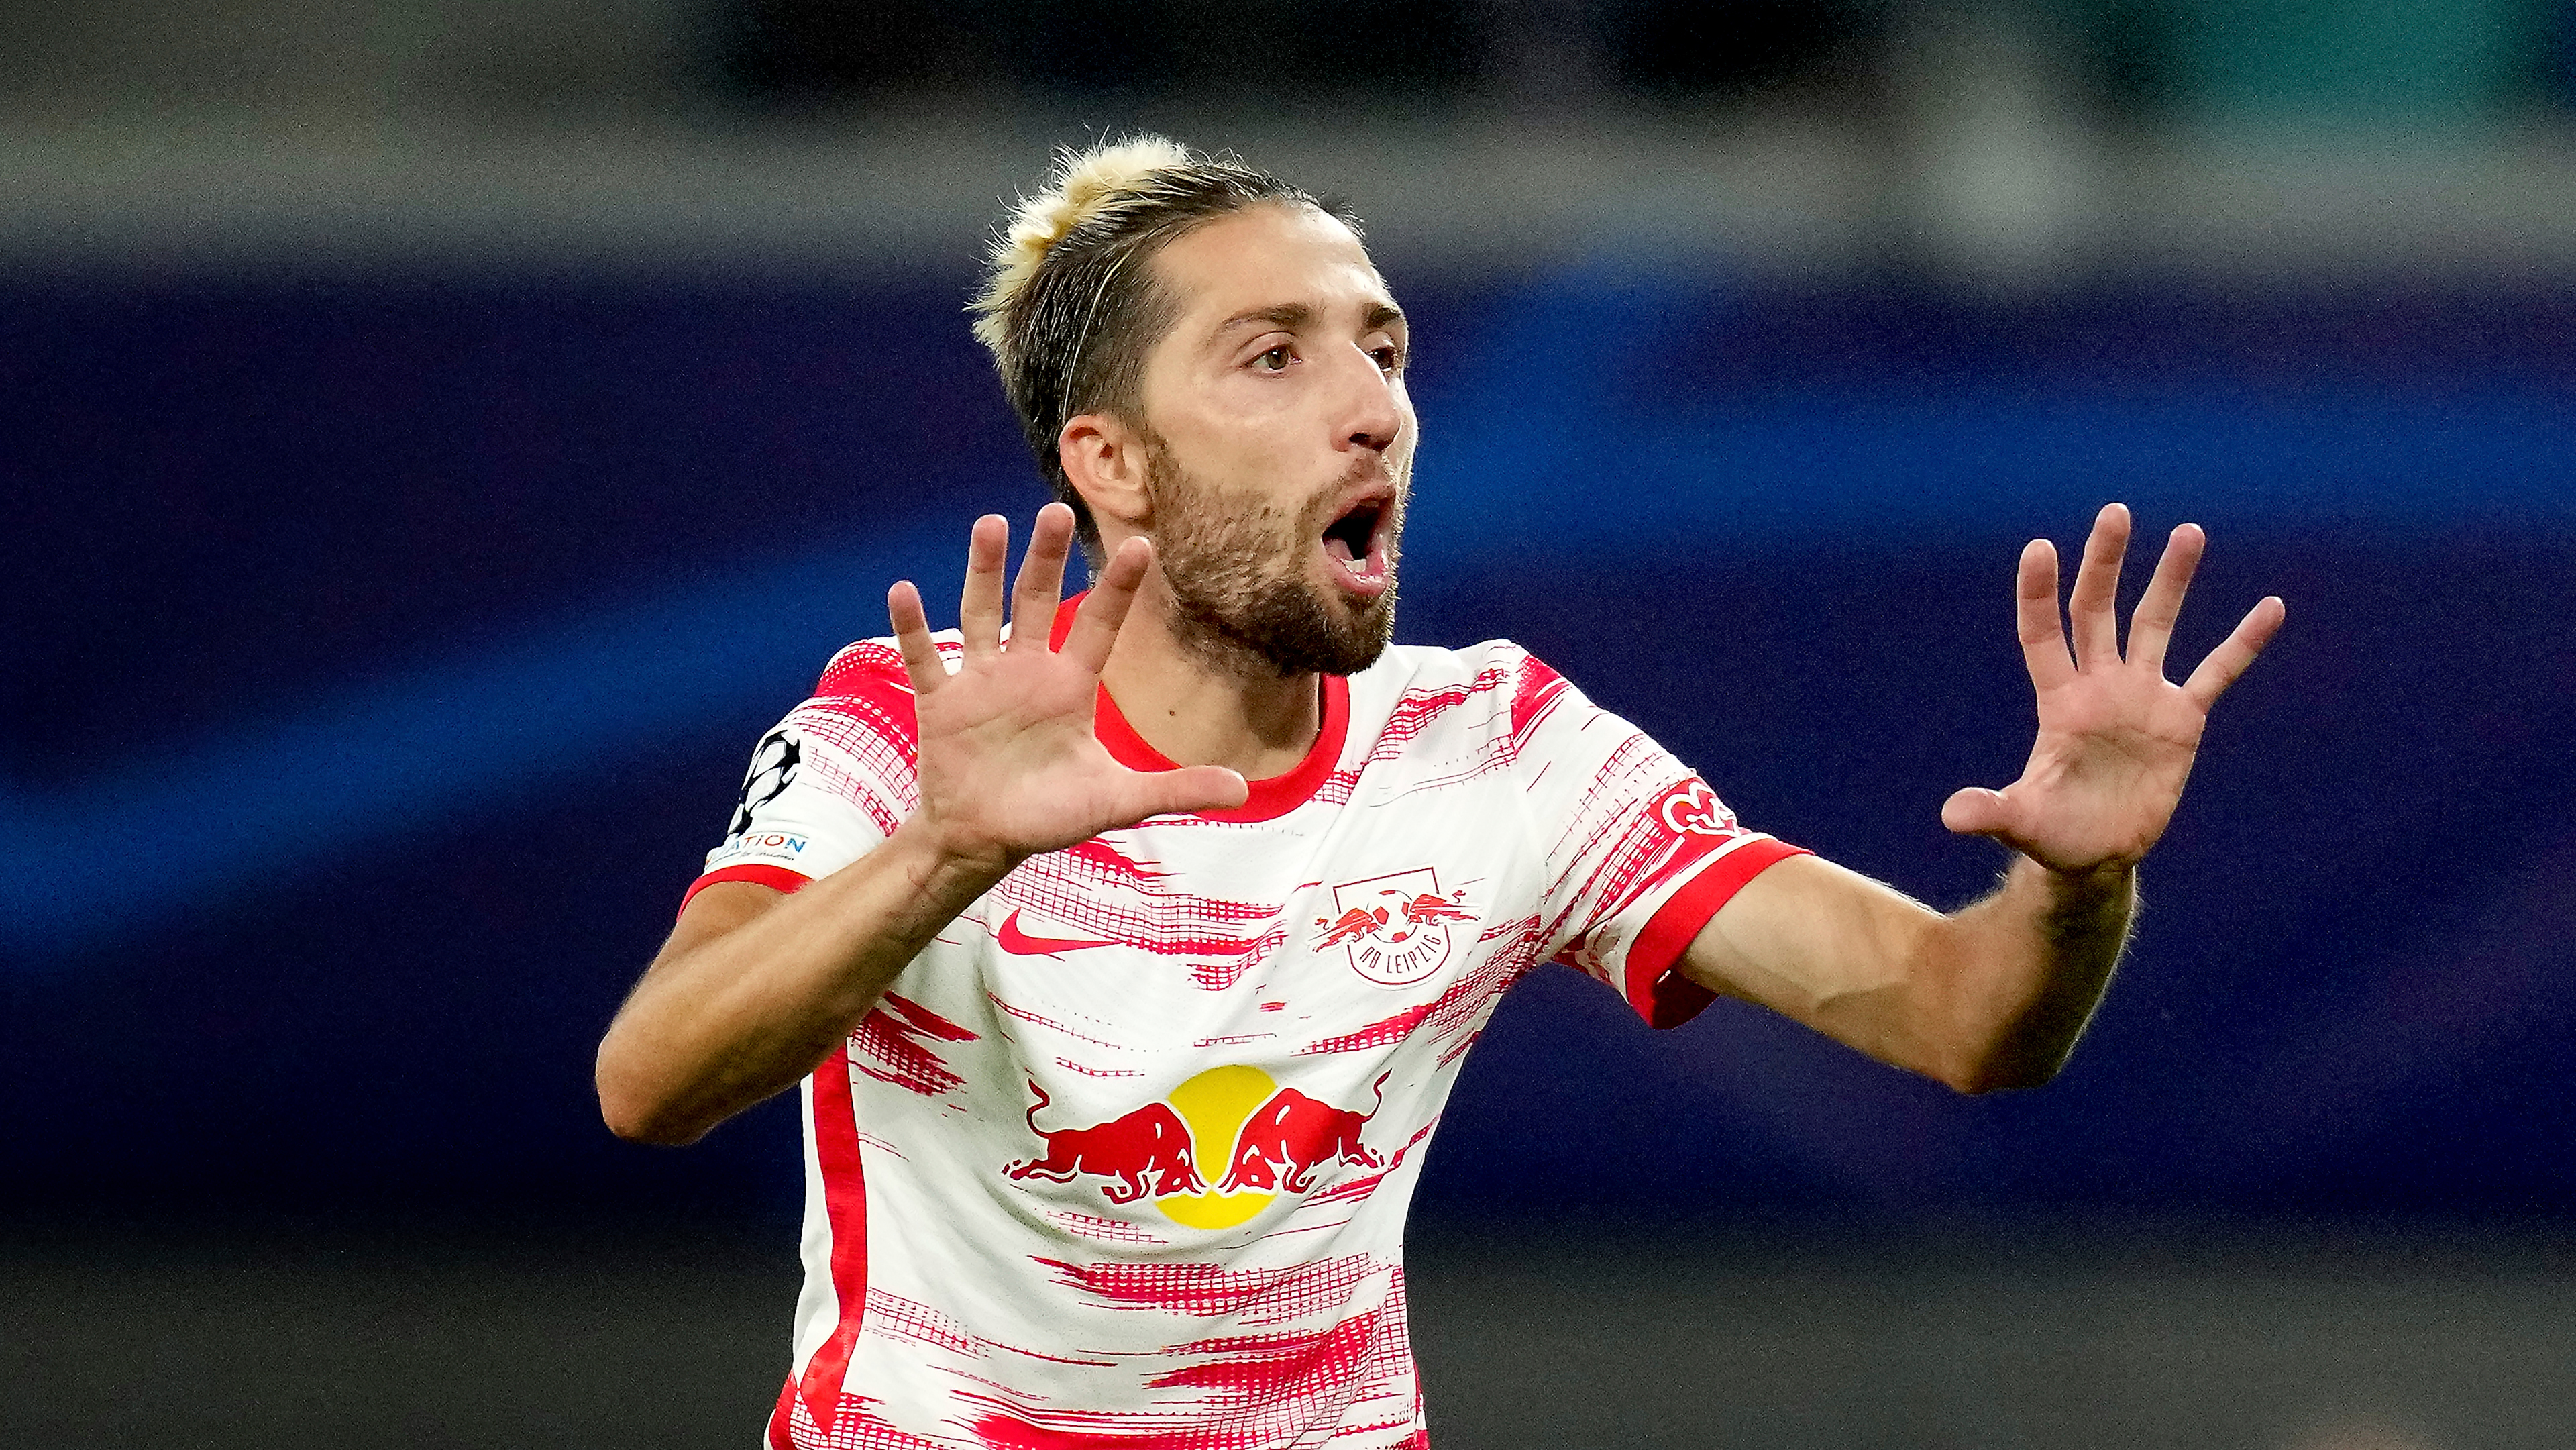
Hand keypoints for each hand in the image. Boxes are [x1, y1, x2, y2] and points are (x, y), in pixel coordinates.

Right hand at [887, 504, 1248, 873]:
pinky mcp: (941, 701)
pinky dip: (912, 627)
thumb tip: (1244, 792)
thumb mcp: (1116, 802)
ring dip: (984, 572)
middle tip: (1057, 511)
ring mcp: (981, 681)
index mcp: (1070, 686)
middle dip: (1046, 557)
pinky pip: (924, 657)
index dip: (1118, 588)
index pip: (1099, 624)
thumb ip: (1175, 790)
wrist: (983, 840)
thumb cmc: (1049, 815)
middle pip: (1036, 600)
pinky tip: (903, 591)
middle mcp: (1027, 671)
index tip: (1141, 544)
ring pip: (981, 613)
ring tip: (990, 525)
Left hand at [1941, 503, 2284, 873]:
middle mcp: (2100, 686)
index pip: (2043, 635)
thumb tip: (1953, 817)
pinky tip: (2271, 607)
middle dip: (2105, 563)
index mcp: (2058, 701)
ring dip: (2172, 579)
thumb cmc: (2052, 834)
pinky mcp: (2183, 719)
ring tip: (2188, 532)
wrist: (2096, 854)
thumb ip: (1992, 813)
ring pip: (2156, 624)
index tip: (2039, 548)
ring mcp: (2142, 697)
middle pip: (2098, 611)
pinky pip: (2217, 671)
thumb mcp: (2021, 823)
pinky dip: (2244, 642)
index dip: (2039, 593)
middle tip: (2114, 513)